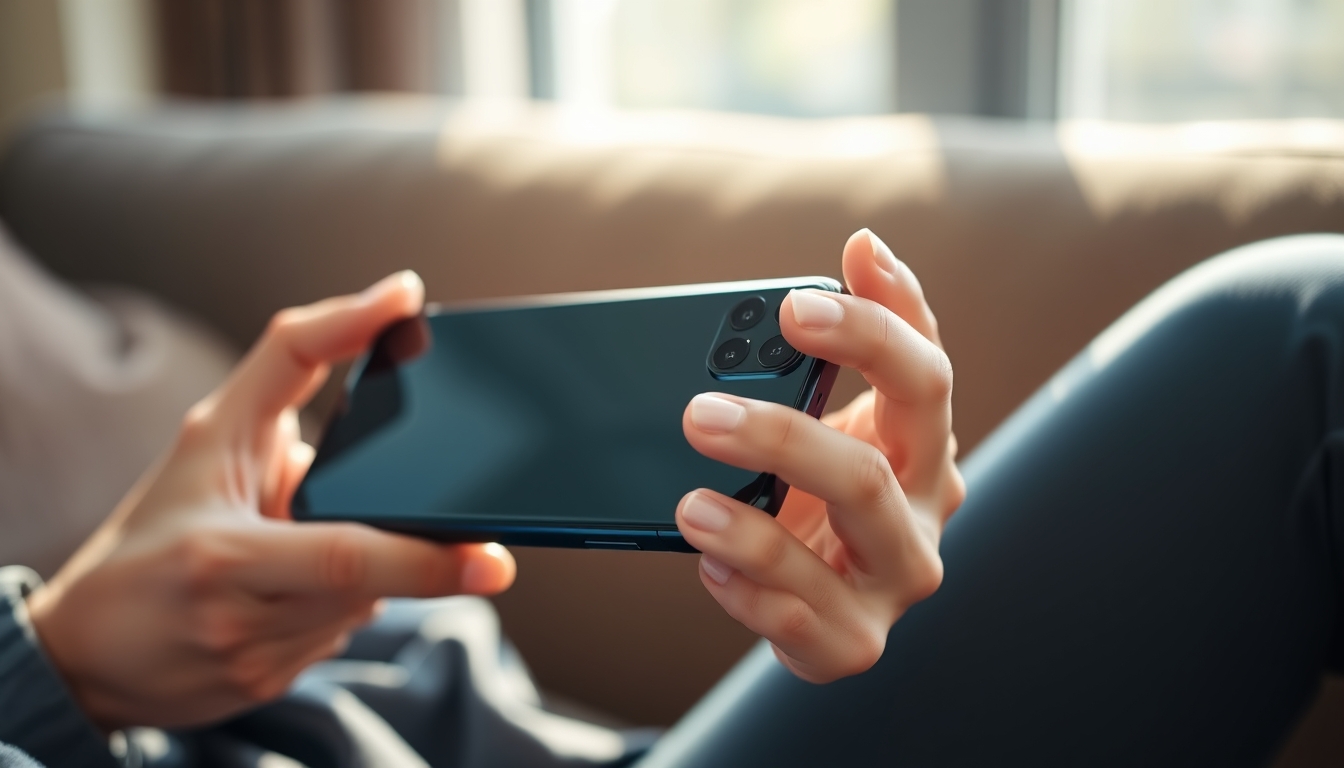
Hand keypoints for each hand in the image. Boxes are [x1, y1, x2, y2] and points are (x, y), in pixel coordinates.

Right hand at [26, 272, 515, 730]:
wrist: (85, 647)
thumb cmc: (154, 527)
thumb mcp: (206, 434)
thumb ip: (291, 364)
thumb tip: (387, 311)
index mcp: (223, 555)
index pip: (345, 558)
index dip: (423, 560)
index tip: (493, 559)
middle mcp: (238, 618)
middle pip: (368, 583)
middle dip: (408, 556)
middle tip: (458, 544)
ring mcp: (254, 664)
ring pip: (361, 609)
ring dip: (364, 573)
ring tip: (307, 547)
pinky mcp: (265, 689)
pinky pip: (336, 636)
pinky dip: (336, 605)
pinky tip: (297, 590)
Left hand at [678, 230, 963, 682]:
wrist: (819, 593)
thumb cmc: (825, 488)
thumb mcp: (835, 412)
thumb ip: (845, 340)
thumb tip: (865, 244)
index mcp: (924, 447)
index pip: (924, 377)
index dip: (872, 331)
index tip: (796, 305)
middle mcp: (924, 515)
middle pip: (869, 475)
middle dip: (782, 439)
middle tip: (700, 414)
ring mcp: (891, 586)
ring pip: (833, 562)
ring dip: (757, 531)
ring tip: (690, 507)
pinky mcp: (851, 643)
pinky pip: (797, 620)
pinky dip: (746, 592)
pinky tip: (706, 564)